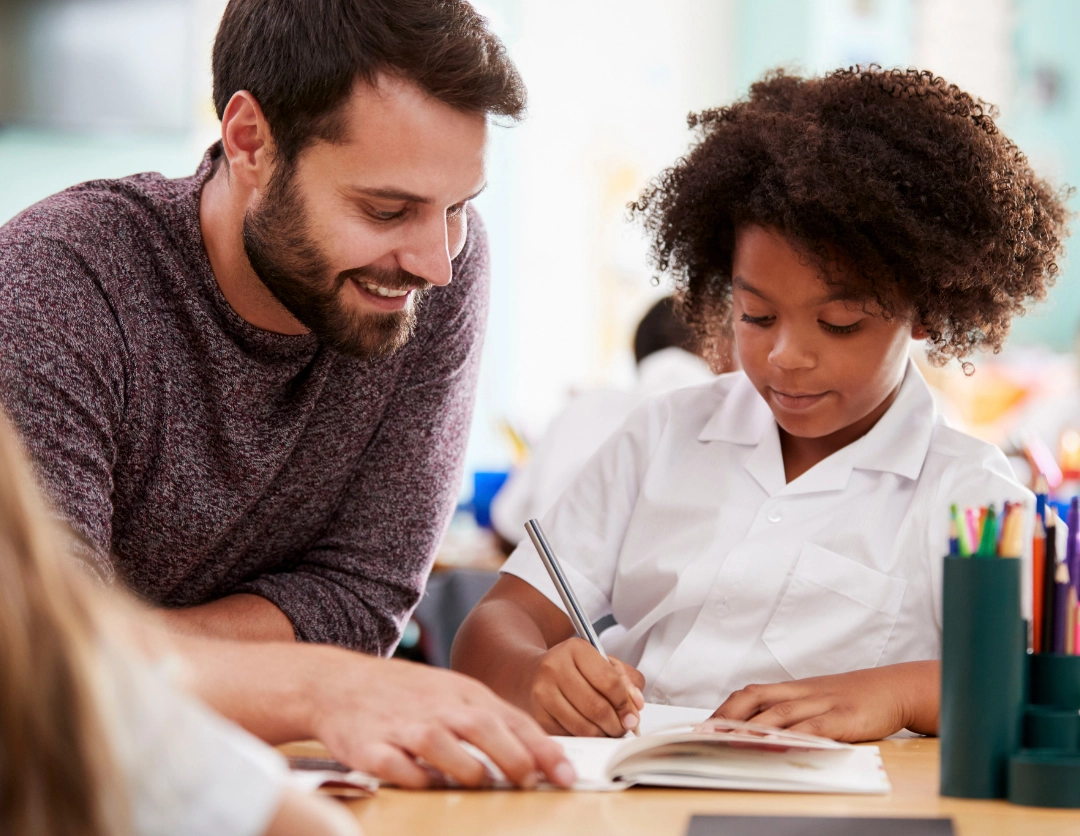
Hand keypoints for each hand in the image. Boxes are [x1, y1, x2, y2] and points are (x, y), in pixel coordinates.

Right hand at [309, 653, 576, 789]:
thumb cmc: (405, 694)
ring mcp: (404, 727)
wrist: (339, 683)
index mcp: (463, 694)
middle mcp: (438, 707)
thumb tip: (539, 756)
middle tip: (532, 780)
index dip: (541, 748)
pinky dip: (414, 778)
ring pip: (442, 747)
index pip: (512, 719)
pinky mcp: (371, 747)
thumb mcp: (453, 694)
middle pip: (482, 728)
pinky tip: (425, 783)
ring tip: (480, 782)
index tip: (567, 773)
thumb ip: (492, 721)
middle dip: (512, 756)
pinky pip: (397, 767)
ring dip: (466, 768)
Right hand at [526, 638, 645, 736]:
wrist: (531, 674)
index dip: (626, 703)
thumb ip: (625, 679)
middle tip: (623, 726)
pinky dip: (585, 738)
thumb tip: (636, 704)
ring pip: (584, 726)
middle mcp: (555, 667)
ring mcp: (542, 692)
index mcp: (575, 649)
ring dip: (603, 734)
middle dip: (617, 724)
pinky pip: (570, 736)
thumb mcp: (599, 662)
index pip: (610, 682)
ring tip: (608, 730)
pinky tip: (588, 729)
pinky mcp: (537, 715)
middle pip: (597, 707)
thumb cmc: (571, 668)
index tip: (632, 713)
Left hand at [711, 661, 939, 741]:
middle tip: (705, 736)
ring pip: (779, 712)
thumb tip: (759, 733)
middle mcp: (801, 692)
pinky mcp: (842, 717)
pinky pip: (813, 726)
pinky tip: (777, 745)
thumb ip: (792, 714)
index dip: (725, 709)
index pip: (750, 694)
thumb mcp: (818, 701)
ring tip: (729, 742)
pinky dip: (793, 735)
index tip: (703, 726)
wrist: (895, 687)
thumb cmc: (853, 698)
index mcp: (793, 688)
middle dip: (727, 717)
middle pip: (755, 698)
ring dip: (751, 728)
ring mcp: (822, 703)